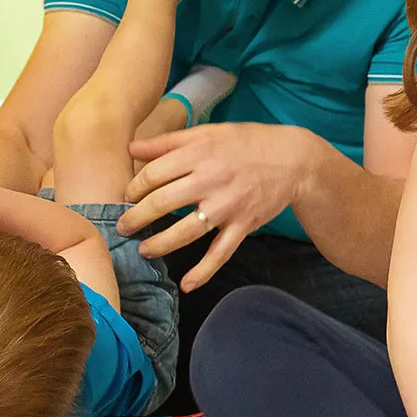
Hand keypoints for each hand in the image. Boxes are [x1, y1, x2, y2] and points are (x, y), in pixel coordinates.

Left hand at [116, 123, 318, 291]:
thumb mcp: (208, 132)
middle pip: (161, 203)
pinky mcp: (243, 225)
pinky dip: (204, 271)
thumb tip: (132, 147)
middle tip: (123, 228)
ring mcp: (227, 206)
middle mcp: (210, 180)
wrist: (293, 159)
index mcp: (198, 154)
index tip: (127, 196)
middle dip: (136, 218)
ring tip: (144, 250)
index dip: (134, 187)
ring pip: (185, 231)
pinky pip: (221, 252)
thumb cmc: (247, 142)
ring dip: (159, 244)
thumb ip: (168, 141)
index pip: (153, 174)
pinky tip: (187, 285)